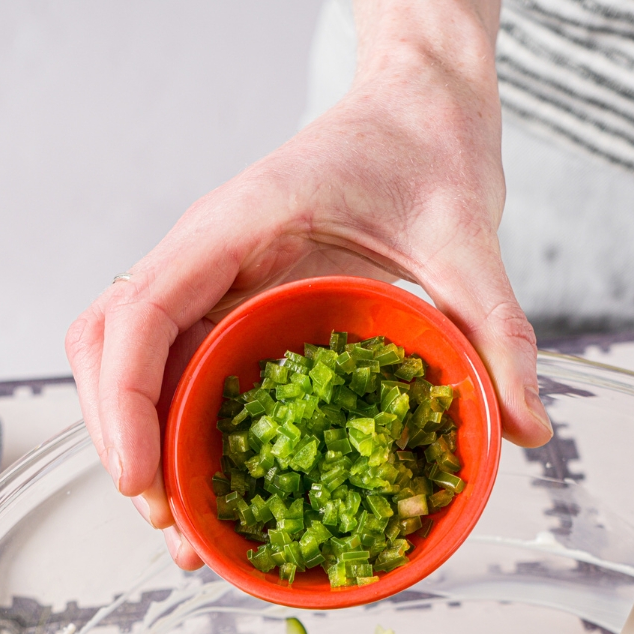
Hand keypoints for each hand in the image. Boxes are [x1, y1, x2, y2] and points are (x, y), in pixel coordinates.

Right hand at [66, 49, 550, 571]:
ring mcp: (204, 278)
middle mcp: (200, 253)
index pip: (141, 314)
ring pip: (126, 362)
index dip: (127, 403)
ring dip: (139, 442)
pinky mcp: (223, 302)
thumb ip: (497, 332)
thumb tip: (526, 429)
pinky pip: (172, 367)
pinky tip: (211, 487)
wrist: (417, 106)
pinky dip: (172, 429)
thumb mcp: (469, 240)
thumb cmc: (426, 151)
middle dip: (122, 438)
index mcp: (234, 225)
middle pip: (108, 346)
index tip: (143, 480)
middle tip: (169, 523)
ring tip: (182, 527)